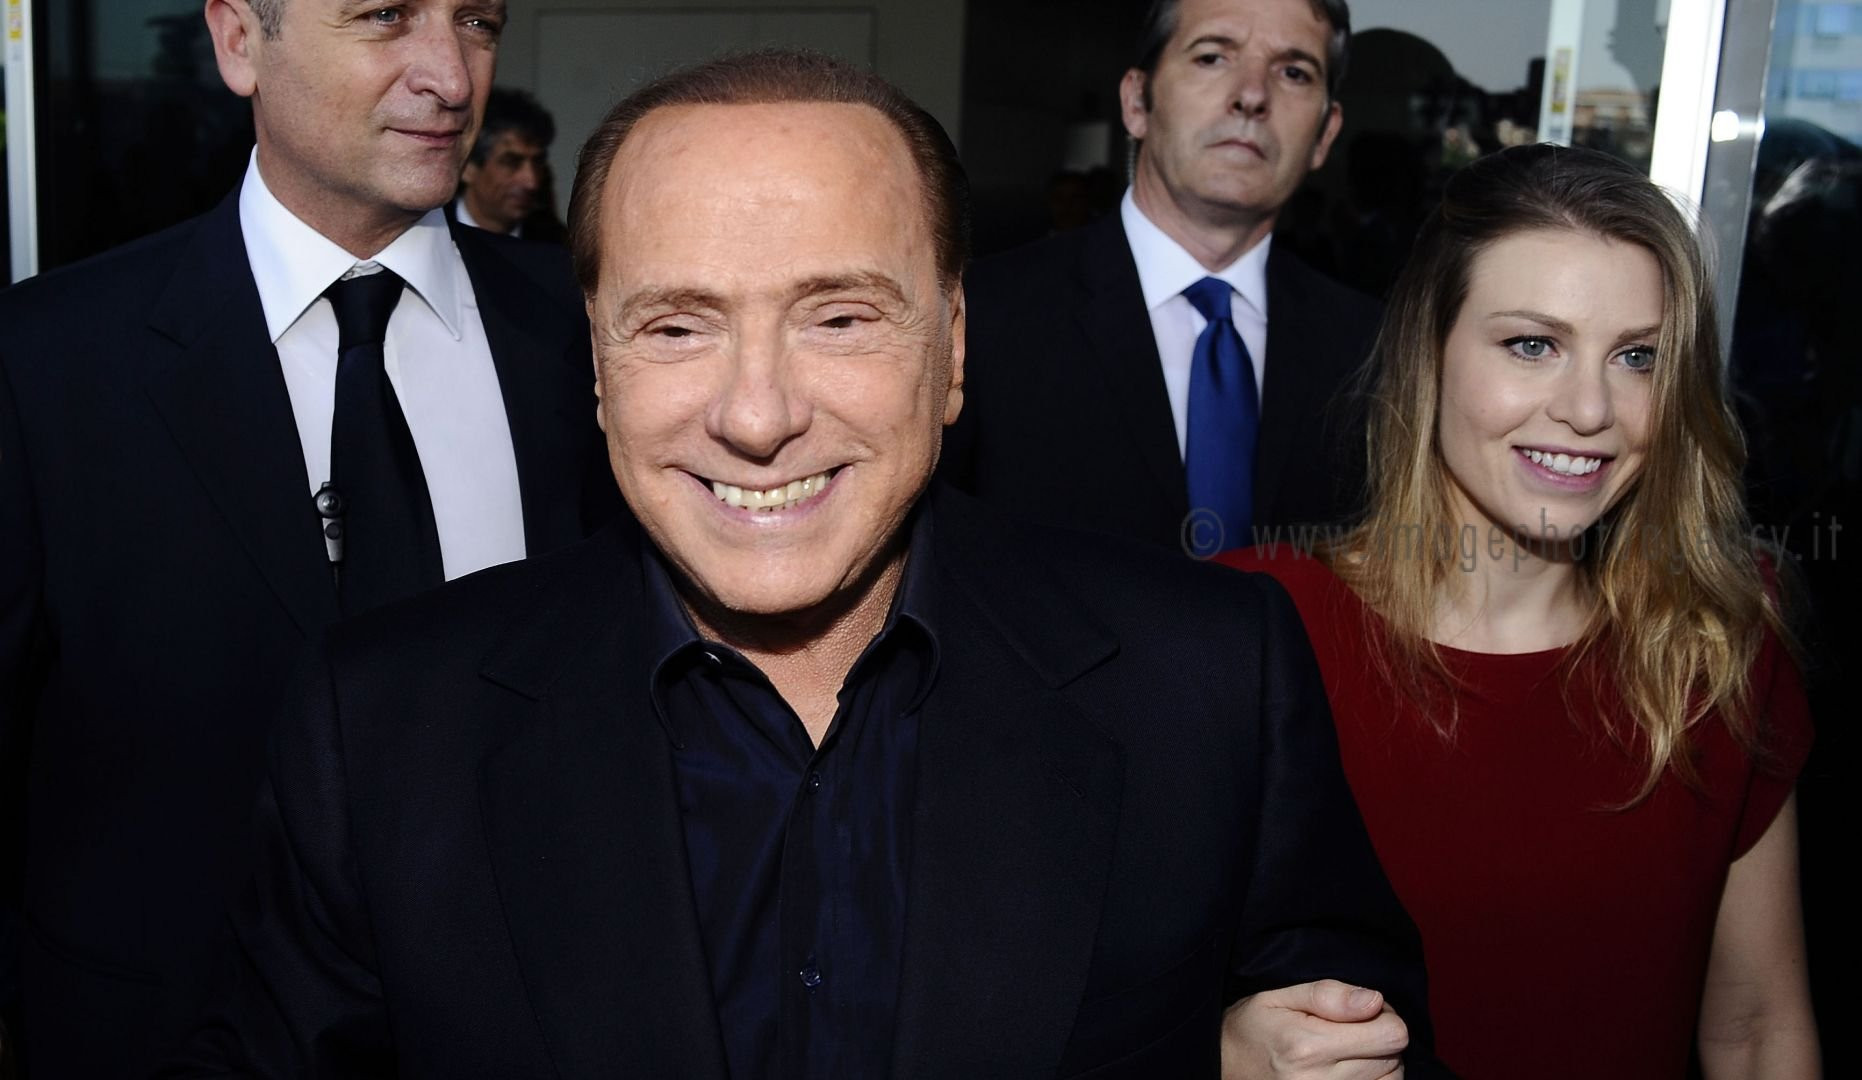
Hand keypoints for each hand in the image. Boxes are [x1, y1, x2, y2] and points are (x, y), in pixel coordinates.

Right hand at [1221, 979, 1407, 1078]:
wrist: (1223, 1066)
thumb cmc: (1253, 1028)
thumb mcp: (1279, 997)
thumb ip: (1328, 995)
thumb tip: (1375, 1000)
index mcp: (1308, 1046)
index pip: (1391, 1034)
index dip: (1385, 1015)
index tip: (1365, 1011)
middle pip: (1394, 1058)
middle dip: (1381, 1037)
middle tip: (1353, 1030)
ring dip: (1381, 1063)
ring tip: (1351, 1052)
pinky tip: (1353, 1072)